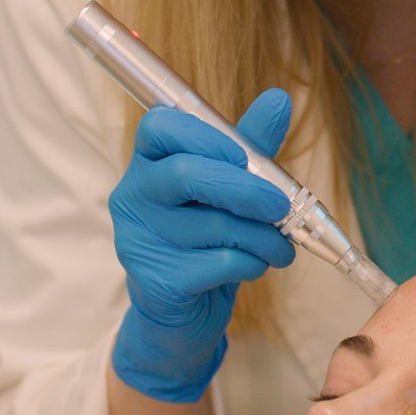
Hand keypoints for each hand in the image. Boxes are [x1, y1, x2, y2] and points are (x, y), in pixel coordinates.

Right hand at [108, 89, 295, 401]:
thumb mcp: (231, 189)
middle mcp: (133, 198)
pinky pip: (220, 262)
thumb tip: (279, 98)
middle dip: (247, 188)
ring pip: (214, 225)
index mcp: (148, 164)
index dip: (209, 137)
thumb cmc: (206, 241)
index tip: (245, 156)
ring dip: (263, 235)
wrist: (183, 315)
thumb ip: (250, 146)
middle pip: (186, 174)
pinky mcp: (157, 282)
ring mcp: (138, 241)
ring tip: (281, 246)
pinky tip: (256, 265)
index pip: (160, 128)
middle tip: (282, 205)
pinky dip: (252, 262)